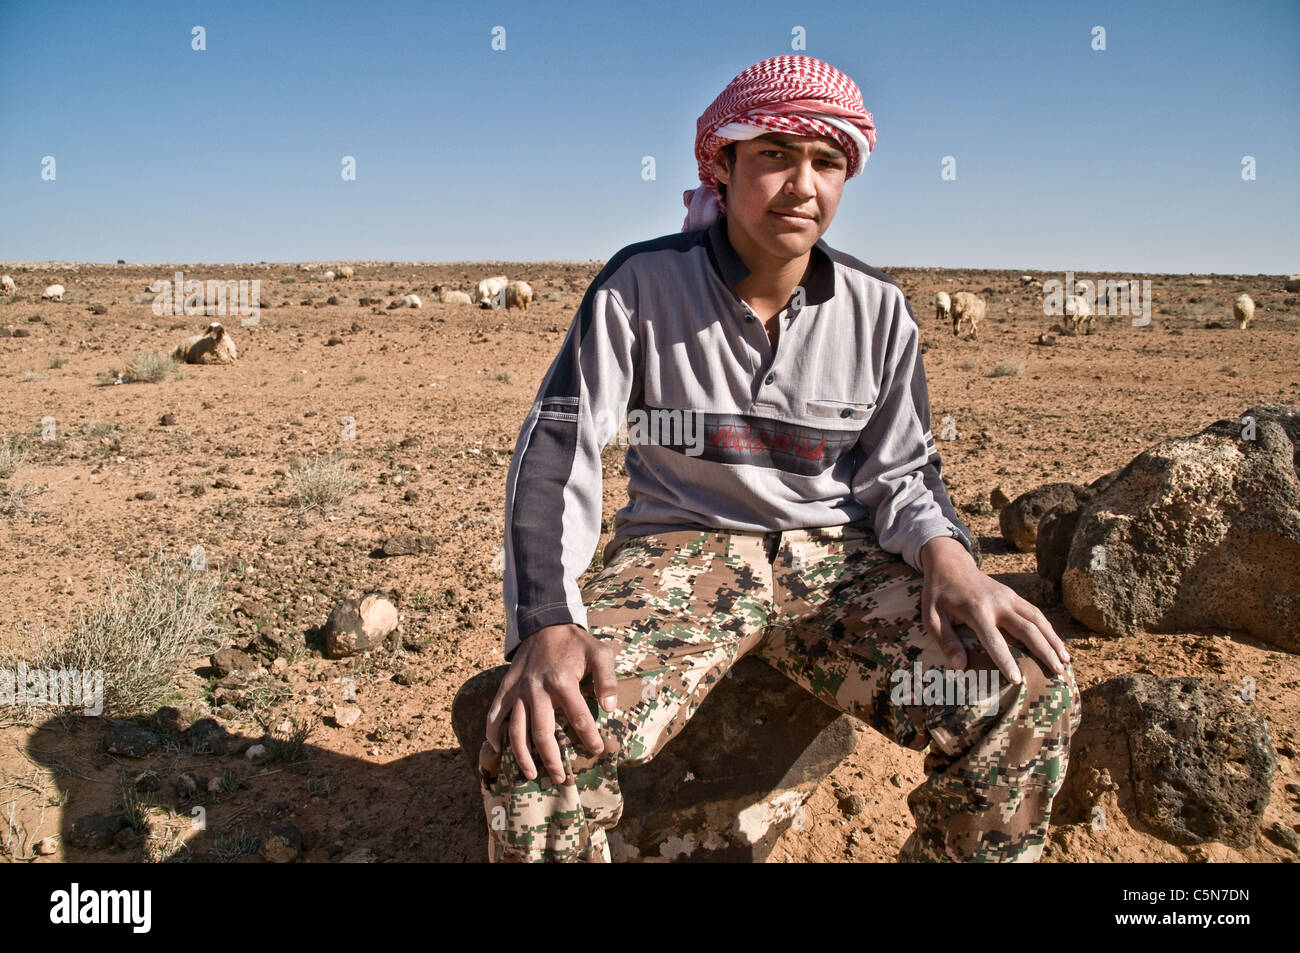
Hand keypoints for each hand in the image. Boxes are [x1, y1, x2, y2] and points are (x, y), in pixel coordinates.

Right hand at [483, 623, 618, 784]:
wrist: (545, 623)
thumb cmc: (576, 643)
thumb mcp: (600, 653)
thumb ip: (607, 679)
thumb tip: (610, 707)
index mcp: (562, 682)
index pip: (579, 719)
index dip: (589, 738)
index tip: (597, 751)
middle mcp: (537, 689)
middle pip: (542, 733)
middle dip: (551, 760)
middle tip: (559, 778)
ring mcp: (518, 690)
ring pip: (516, 730)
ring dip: (522, 755)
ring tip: (530, 774)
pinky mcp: (506, 687)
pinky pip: (495, 713)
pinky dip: (493, 732)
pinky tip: (497, 748)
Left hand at [919, 536, 1069, 684]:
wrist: (950, 565)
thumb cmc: (938, 595)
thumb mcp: (931, 617)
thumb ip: (946, 640)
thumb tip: (960, 666)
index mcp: (976, 610)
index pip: (994, 640)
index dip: (1006, 660)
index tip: (1018, 680)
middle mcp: (998, 603)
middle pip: (1027, 628)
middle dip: (1044, 651)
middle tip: (1057, 672)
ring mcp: (1009, 597)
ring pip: (1038, 620)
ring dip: (1053, 641)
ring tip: (1065, 662)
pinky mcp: (1014, 596)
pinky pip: (1036, 614)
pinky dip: (1050, 630)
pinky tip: (1058, 645)